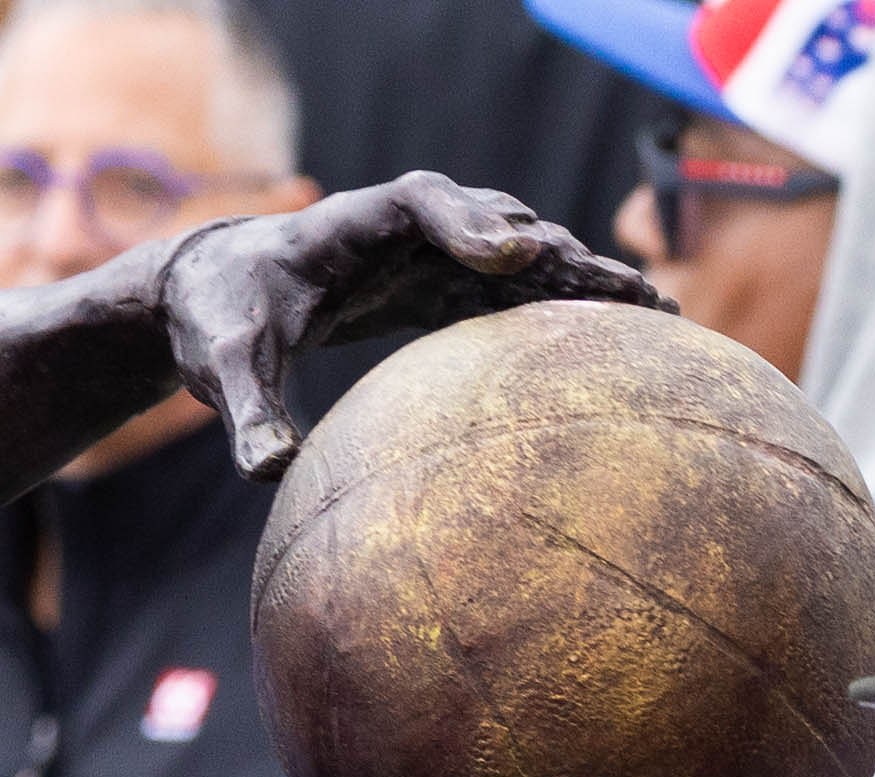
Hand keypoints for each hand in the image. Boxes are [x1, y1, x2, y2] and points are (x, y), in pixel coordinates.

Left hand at [160, 171, 658, 474]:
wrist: (217, 293)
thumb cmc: (221, 322)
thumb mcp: (226, 370)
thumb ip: (246, 416)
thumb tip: (265, 473)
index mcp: (350, 226)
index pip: (421, 204)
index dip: (469, 223)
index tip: (514, 253)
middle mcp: (402, 228)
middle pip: (498, 223)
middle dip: (562, 255)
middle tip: (629, 293)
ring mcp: (430, 252)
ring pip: (520, 252)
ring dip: (583, 278)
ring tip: (658, 311)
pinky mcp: (440, 284)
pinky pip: (513, 289)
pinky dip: (563, 306)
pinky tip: (623, 335)